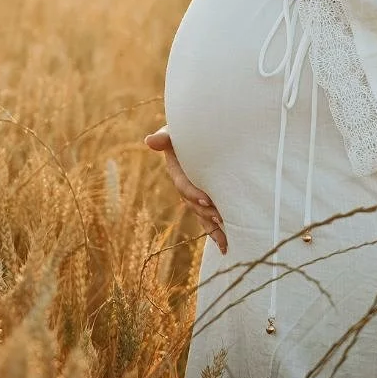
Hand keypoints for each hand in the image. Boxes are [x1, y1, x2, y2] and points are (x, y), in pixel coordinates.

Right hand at [143, 126, 226, 253]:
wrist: (201, 133)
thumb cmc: (188, 131)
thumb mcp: (175, 132)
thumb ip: (165, 137)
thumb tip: (150, 141)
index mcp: (178, 171)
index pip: (184, 185)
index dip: (194, 194)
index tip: (207, 200)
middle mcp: (186, 186)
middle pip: (193, 205)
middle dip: (206, 213)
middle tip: (221, 218)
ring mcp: (197, 195)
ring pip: (202, 216)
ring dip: (212, 228)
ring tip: (225, 239)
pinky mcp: (208, 201)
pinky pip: (210, 219)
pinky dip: (217, 232)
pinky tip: (226, 246)